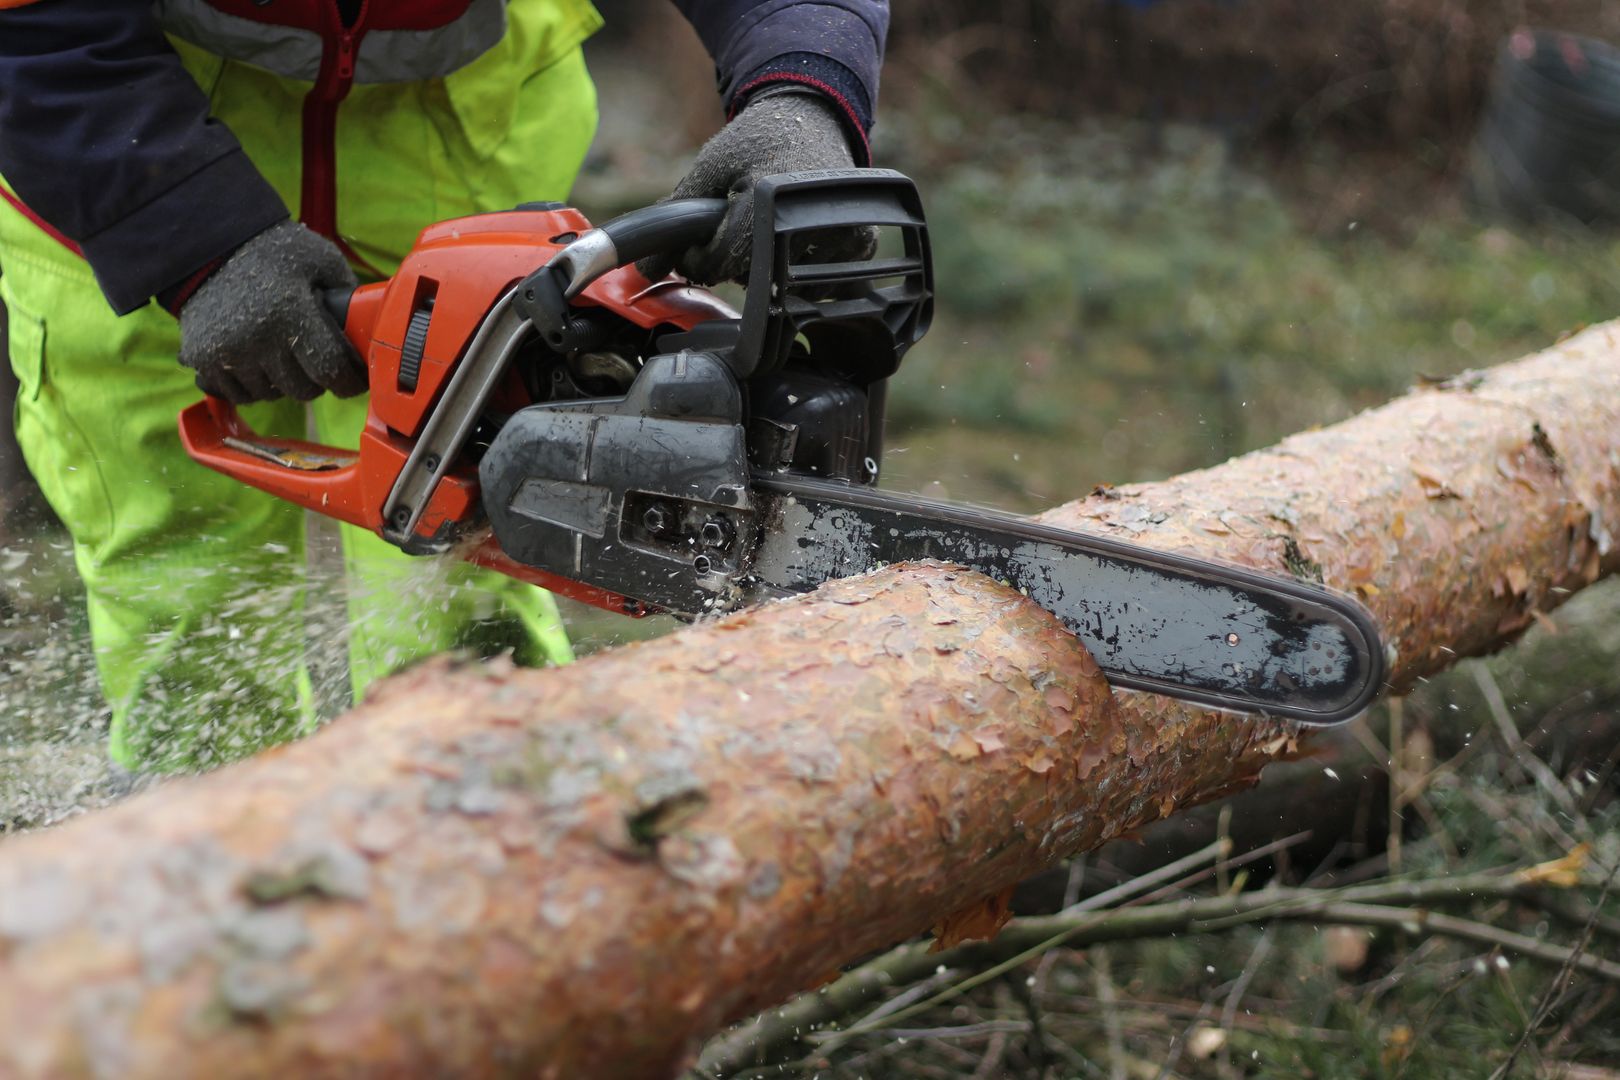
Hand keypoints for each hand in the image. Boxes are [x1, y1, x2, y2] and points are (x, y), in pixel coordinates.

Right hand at [176, 221, 364, 403]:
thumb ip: (350, 295)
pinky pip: (240, 394)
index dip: (349, 382)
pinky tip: (259, 360)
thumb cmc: (273, 252)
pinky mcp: (203, 359)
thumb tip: (376, 328)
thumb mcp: (321, 259)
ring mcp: (227, 352)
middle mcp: (257, 338)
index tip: (354, 379)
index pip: (330, 370)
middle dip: (317, 379)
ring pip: (273, 395)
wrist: (209, 247)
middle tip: (317, 359)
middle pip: (304, 390)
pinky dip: (254, 385)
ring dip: (284, 383)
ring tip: (285, 354)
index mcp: (290, 313)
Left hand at [636, 91, 874, 285]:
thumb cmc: (755, 143)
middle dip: (733, 263)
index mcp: (769, 198)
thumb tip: (645, 270)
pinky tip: (794, 242)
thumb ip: (674, 216)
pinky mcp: (861, 245)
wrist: (812, 117)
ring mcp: (842, 234)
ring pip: (786, 287)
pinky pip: (820, 284)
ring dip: (765, 270)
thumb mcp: (708, 169)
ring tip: (764, 230)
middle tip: (734, 231)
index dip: (699, 260)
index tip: (695, 247)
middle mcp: (811, 219)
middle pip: (754, 278)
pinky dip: (799, 272)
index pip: (723, 262)